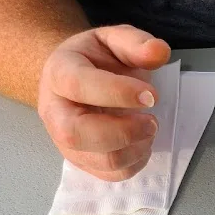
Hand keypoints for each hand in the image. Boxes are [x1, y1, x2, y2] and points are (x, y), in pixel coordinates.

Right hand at [38, 25, 170, 180]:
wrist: (77, 79)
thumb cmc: (96, 60)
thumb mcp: (114, 40)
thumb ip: (135, 43)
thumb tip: (159, 51)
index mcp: (59, 73)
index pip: (79, 86)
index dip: (118, 92)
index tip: (152, 96)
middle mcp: (54, 111)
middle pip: (78, 133)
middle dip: (124, 131)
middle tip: (152, 119)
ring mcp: (66, 141)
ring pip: (101, 161)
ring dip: (136, 148)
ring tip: (149, 127)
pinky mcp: (82, 161)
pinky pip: (112, 174)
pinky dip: (136, 162)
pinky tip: (142, 142)